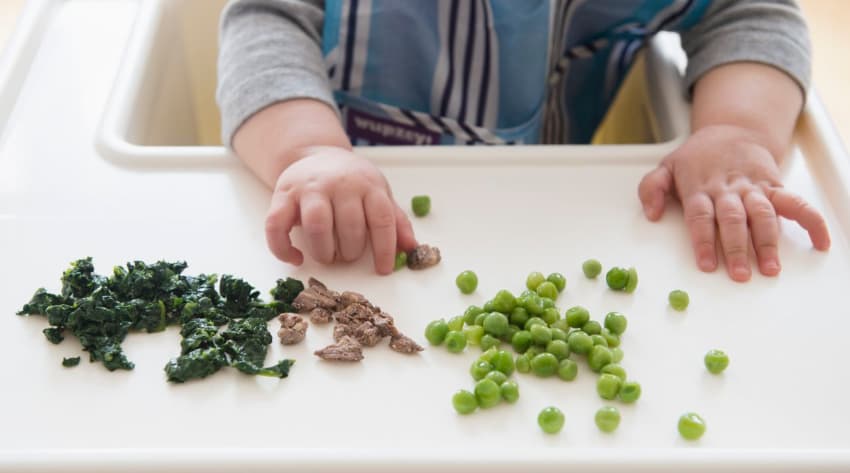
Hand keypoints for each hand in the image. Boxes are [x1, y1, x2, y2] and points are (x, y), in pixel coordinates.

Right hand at [265, 146, 416, 273]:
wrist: (316, 154)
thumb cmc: (352, 181)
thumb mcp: (378, 193)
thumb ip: (395, 219)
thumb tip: (411, 248)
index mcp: (368, 184)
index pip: (381, 218)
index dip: (384, 248)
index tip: (383, 269)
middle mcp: (339, 183)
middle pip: (349, 225)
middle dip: (351, 251)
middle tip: (349, 256)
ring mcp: (309, 188)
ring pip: (317, 225)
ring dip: (324, 251)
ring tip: (328, 257)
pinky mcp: (282, 195)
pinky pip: (276, 225)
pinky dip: (284, 248)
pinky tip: (297, 258)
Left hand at [638, 125, 830, 280]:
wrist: (733, 129)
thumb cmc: (698, 156)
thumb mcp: (667, 166)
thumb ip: (652, 188)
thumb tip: (651, 213)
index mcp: (700, 187)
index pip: (701, 217)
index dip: (704, 241)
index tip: (706, 264)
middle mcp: (728, 189)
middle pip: (733, 219)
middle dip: (737, 248)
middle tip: (740, 274)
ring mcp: (753, 188)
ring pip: (763, 215)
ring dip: (768, 242)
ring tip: (770, 268)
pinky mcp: (774, 187)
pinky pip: (795, 204)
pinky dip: (811, 221)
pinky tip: (819, 242)